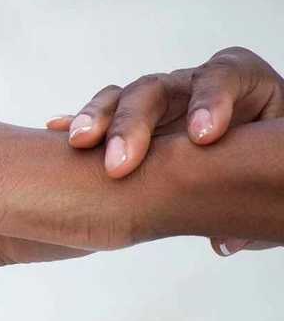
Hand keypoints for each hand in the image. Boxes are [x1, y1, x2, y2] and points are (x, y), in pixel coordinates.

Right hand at [47, 47, 283, 255]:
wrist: (254, 148)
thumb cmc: (270, 155)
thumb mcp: (277, 167)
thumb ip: (255, 199)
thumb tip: (225, 241)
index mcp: (238, 84)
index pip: (221, 80)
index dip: (211, 104)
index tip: (203, 137)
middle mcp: (191, 86)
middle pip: (156, 91)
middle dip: (135, 125)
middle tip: (121, 163)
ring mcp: (157, 101)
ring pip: (121, 100)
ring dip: (98, 122)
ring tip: (80, 143)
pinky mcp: (130, 119)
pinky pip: (101, 116)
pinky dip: (79, 123)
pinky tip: (58, 131)